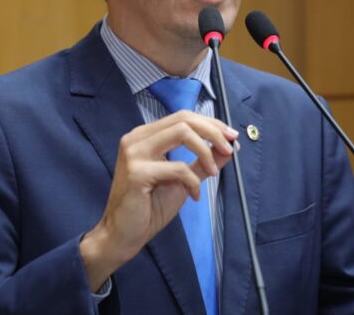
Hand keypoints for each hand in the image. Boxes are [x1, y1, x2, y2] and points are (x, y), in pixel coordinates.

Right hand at [79, 111, 237, 291]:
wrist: (122, 235)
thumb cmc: (148, 209)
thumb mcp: (182, 181)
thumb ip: (202, 163)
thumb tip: (228, 148)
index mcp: (145, 136)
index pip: (183, 117)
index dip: (211, 124)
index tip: (231, 137)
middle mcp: (136, 138)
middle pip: (184, 119)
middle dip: (213, 132)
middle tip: (230, 148)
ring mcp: (134, 153)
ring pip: (181, 133)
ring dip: (205, 151)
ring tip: (214, 172)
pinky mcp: (137, 172)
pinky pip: (177, 167)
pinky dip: (193, 181)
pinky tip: (194, 196)